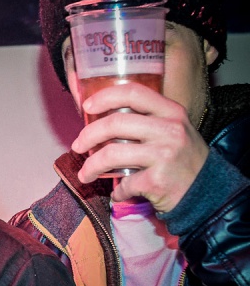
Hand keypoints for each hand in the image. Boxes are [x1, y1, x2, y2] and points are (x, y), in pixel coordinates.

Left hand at [70, 82, 208, 212]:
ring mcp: (165, 155)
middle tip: (77, 146)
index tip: (87, 107)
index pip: (133, 93)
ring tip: (85, 174)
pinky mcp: (158, 181)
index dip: (104, 97)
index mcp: (171, 112)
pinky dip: (117, 190)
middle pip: (115, 124)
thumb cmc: (181, 159)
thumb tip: (100, 117)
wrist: (207, 193)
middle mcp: (170, 130)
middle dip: (88, 136)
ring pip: (111, 154)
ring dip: (91, 166)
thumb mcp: (173, 130)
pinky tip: (119, 192)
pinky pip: (124, 183)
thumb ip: (146, 120)